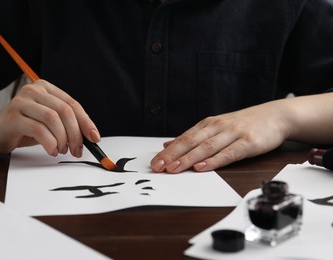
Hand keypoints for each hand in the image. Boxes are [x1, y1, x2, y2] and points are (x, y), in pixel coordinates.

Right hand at [0, 80, 99, 156]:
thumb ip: (67, 124)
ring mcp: (21, 101)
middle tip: (77, 150)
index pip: (72, 104)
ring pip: (53, 119)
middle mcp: (34, 90)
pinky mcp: (12, 116)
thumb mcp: (49, 122)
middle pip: (65, 110)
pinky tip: (51, 150)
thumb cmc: (25, 127)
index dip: (86, 122)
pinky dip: (49, 143)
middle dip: (76, 133)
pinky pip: (38, 130)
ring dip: (62, 139)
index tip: (94, 138)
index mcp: (46, 88)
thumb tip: (90, 137)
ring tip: (61, 150)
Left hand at [150, 100, 290, 172]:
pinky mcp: (248, 143)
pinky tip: (202, 167)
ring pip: (206, 147)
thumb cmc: (244, 124)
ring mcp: (233, 134)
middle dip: (173, 155)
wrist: (275, 115)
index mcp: (208, 124)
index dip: (168, 151)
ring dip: (188, 159)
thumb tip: (168, 145)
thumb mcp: (216, 127)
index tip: (155, 162)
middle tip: (158, 167)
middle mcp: (218, 127)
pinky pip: (229, 153)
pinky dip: (214, 160)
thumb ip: (194, 137)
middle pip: (191, 142)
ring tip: (174, 169)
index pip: (184, 138)